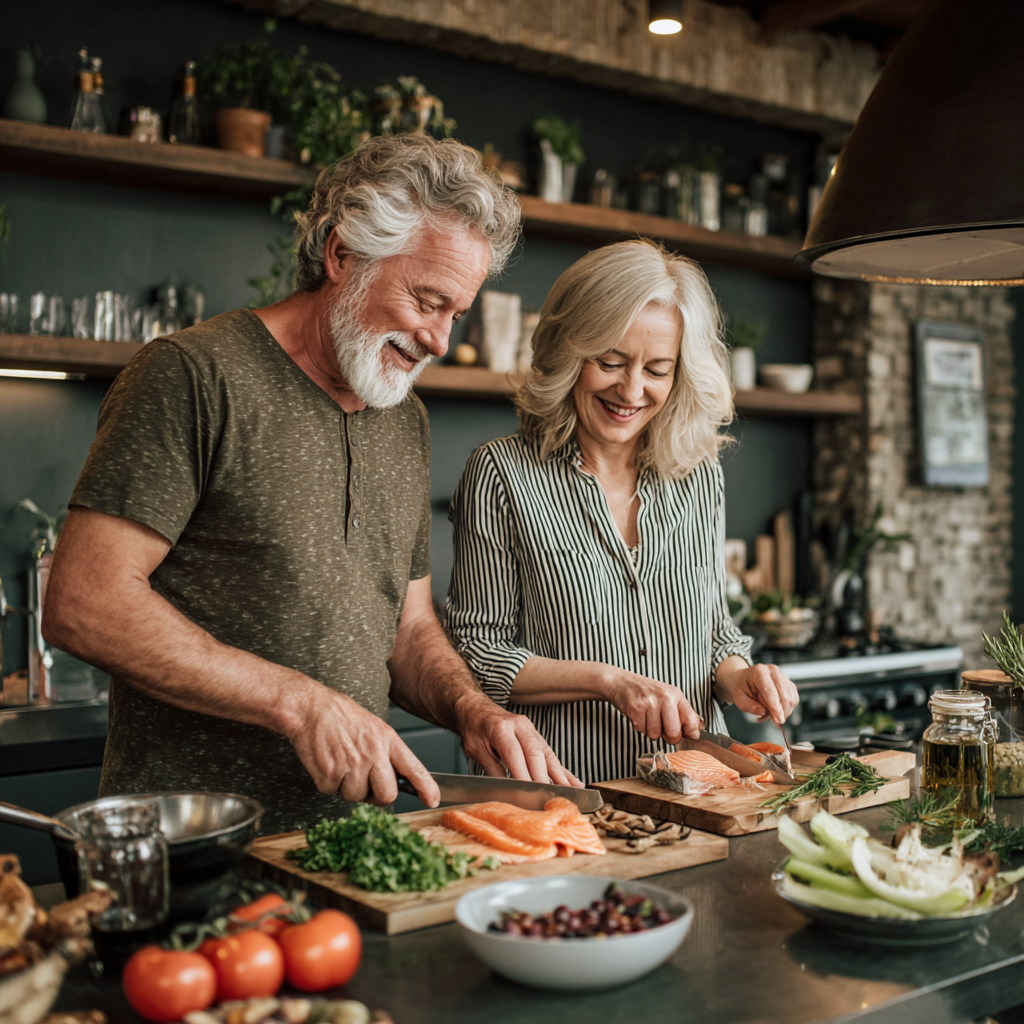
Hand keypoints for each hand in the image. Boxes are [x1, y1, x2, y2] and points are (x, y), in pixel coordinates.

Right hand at [285, 685, 440, 806]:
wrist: (310, 708)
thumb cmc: (340, 715)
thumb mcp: (374, 727)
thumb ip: (386, 751)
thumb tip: (396, 777)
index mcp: (387, 740)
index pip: (413, 768)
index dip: (426, 787)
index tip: (432, 800)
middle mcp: (372, 753)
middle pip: (386, 795)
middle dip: (376, 796)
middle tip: (365, 783)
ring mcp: (351, 765)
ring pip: (356, 797)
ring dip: (347, 787)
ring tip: (341, 762)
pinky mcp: (329, 774)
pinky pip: (332, 792)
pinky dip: (327, 783)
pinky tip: (327, 762)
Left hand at [454, 693, 581, 787]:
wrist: (474, 708)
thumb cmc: (473, 728)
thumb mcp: (475, 750)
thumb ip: (492, 770)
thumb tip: (505, 790)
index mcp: (501, 728)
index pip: (515, 754)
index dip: (523, 775)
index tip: (529, 793)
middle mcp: (519, 725)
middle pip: (535, 754)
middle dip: (544, 778)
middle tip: (550, 798)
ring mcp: (530, 729)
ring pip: (547, 754)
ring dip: (559, 775)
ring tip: (570, 792)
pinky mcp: (535, 735)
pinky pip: (550, 753)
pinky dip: (561, 769)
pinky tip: (572, 781)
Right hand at [601, 669, 702, 744]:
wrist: (620, 682)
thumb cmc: (645, 690)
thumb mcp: (667, 696)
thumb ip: (683, 712)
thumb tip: (697, 729)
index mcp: (675, 694)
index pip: (691, 720)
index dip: (691, 733)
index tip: (688, 735)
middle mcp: (664, 697)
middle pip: (674, 733)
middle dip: (668, 736)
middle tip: (662, 727)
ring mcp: (649, 702)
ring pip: (655, 734)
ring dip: (651, 730)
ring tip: (647, 717)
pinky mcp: (635, 708)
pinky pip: (641, 730)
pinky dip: (639, 726)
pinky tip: (639, 715)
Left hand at [715, 662, 798, 724]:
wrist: (743, 679)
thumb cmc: (741, 687)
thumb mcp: (738, 698)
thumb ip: (749, 706)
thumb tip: (764, 712)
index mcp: (759, 672)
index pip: (771, 692)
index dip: (776, 708)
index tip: (778, 720)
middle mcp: (773, 671)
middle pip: (784, 695)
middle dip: (781, 711)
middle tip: (775, 721)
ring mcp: (782, 675)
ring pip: (791, 698)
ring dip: (784, 710)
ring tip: (771, 712)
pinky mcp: (788, 682)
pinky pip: (794, 698)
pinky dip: (788, 707)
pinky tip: (777, 708)